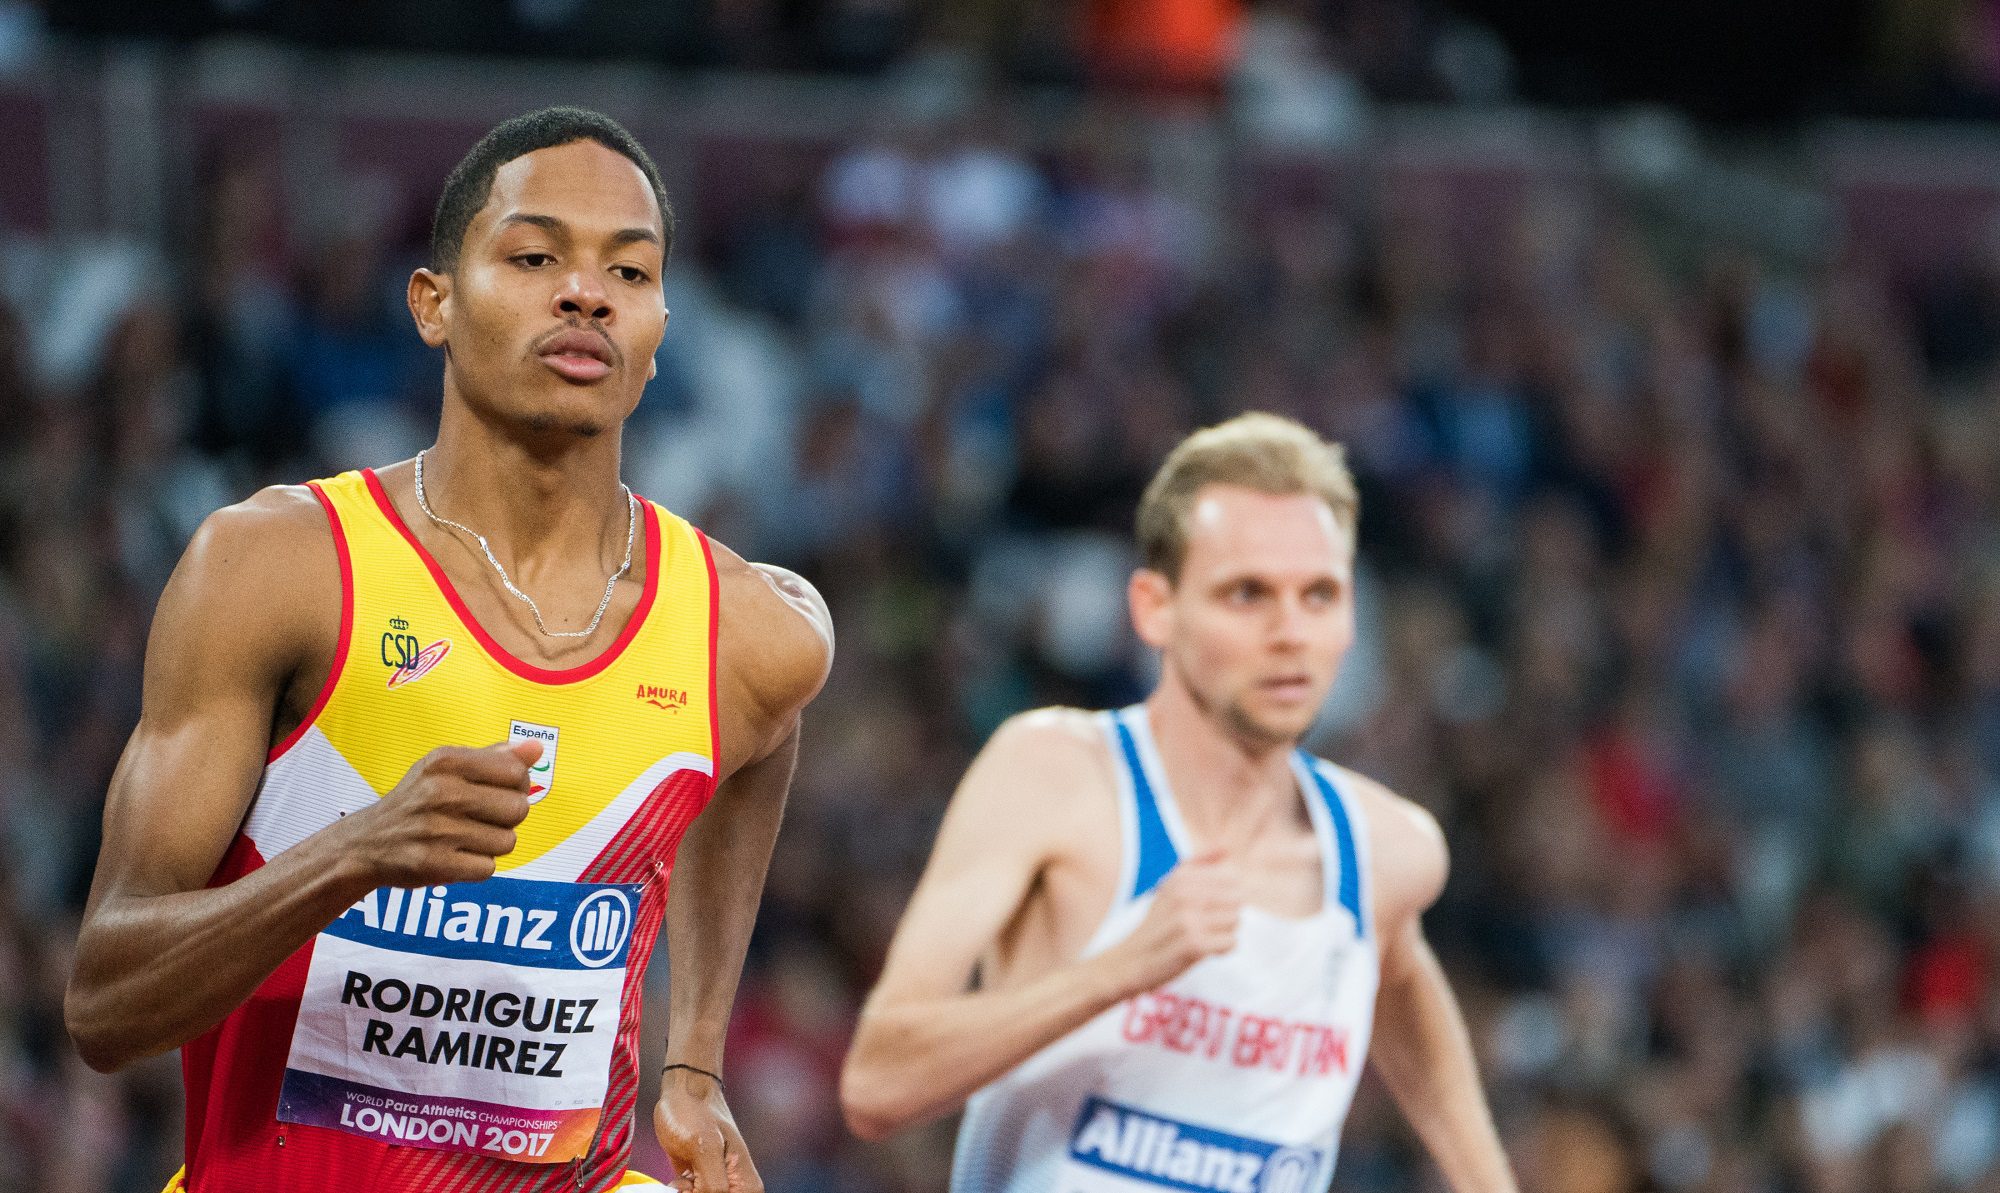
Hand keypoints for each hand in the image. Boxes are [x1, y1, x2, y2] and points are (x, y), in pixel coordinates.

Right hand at [334, 742, 539, 886]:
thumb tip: (537, 749)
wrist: (365, 844)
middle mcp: (440, 792)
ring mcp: (436, 829)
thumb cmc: (417, 801)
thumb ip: (493, 757)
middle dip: (507, 819)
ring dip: (492, 845)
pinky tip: (455, 856)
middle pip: (518, 809)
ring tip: (464, 838)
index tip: (499, 792)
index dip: (517, 787)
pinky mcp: (433, 864)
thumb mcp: (445, 768)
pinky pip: (488, 868)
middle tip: (481, 819)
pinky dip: (477, 866)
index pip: (516, 773)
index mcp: (445, 761)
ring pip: (507, 842)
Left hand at [654, 1066, 761, 1192]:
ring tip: (686, 1171)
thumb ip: (712, 1185)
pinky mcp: (702, 1186)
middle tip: (688, 1175)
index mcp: (746, 1187)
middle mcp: (736, 1191)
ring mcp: (718, 1189)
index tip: (693, 1181)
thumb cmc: (694, 1111)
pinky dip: (679, 1192)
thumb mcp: (704, 1148)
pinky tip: (681, 1176)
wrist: (684, 1093)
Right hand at [1108, 848, 1243, 994]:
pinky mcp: (1194, 945)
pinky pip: (1231, 943)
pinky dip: (1221, 950)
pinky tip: (1202, 951)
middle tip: (1205, 926)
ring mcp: (1188, 920)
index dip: (1225, 896)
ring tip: (1201, 937)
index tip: (1206, 908)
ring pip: (1236, 921)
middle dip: (1227, 915)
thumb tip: (1225, 847)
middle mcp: (1184, 894)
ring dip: (1224, 933)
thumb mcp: (1170, 886)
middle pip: (1237, 899)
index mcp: (1180, 877)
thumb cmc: (1156, 924)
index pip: (1232, 878)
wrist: (1128, 961)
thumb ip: (1199, 863)